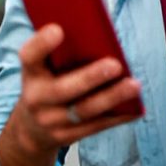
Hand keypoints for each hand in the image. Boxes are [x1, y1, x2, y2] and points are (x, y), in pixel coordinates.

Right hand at [0, 24, 142, 165]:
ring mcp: (51, 122)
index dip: (41, 43)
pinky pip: (97, 127)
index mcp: (31, 73)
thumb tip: (98, 31)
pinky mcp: (68, 137)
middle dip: (90, 77)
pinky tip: (136, 107)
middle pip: (63, 90)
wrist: (30, 129)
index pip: (29, 56)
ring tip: (134, 86)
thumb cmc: (46, 85)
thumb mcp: (43, 67)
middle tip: (115, 65)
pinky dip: (118, 116)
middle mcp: (37, 99)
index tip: (58, 29)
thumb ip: (62, 51)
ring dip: (112, 98)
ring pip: (84, 111)